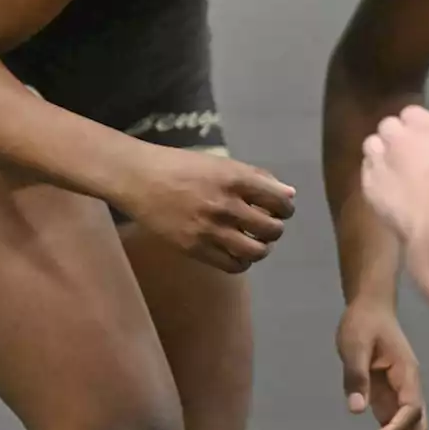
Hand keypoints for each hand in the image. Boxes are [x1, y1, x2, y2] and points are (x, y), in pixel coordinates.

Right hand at [119, 145, 295, 272]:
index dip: (286, 208)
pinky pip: (233, 265)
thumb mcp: (221, 164)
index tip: (281, 209)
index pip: (279, 200)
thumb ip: (256, 178)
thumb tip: (288, 194)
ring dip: (262, 247)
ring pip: (256, 251)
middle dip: (276, 228)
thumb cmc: (183, 166)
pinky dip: (243, 261)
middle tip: (267, 225)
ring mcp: (210, 229)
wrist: (139, 178)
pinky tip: (237, 251)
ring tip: (255, 240)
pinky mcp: (195, 248)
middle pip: (272, 228)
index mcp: (235, 179)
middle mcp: (226, 205)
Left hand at [336, 302, 428, 429]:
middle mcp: (409, 388)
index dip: (396, 428)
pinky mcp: (390, 399)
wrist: (370, 308)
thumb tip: (356, 409)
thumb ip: (356, 375)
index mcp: (407, 372)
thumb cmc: (363, 322)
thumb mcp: (354, 344)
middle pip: (418, 428)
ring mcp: (401, 395)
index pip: (411, 409)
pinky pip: (397, 429)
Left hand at [361, 104, 428, 241]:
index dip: (418, 127)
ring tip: (396, 172)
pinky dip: (375, 175)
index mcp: (423, 125)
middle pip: (388, 126)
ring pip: (371, 145)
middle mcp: (396, 137)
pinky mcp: (368, 186)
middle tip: (412, 156)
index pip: (411, 113)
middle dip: (397, 139)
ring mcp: (378, 161)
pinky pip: (366, 170)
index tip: (426, 139)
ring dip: (382, 154)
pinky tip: (387, 189)